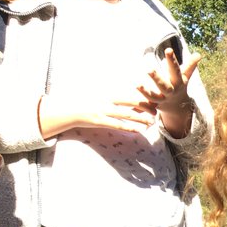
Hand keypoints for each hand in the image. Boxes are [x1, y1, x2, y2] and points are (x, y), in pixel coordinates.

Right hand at [38, 91, 156, 136]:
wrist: (69, 111)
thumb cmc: (88, 106)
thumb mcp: (102, 101)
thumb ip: (116, 103)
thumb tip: (130, 105)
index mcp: (109, 96)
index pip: (130, 96)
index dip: (143, 98)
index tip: (155, 102)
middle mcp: (108, 102)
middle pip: (131, 102)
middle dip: (146, 107)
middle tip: (157, 112)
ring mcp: (104, 111)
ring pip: (127, 114)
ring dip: (141, 119)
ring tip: (152, 123)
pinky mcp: (100, 121)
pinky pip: (118, 125)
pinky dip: (129, 127)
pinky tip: (139, 130)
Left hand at [140, 48, 201, 138]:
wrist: (178, 107)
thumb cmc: (178, 85)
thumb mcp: (185, 76)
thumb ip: (190, 65)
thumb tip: (198, 54)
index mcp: (178, 82)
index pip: (175, 70)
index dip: (172, 60)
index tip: (168, 50)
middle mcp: (170, 91)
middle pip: (164, 86)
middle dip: (157, 79)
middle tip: (149, 70)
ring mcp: (161, 99)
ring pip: (153, 97)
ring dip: (145, 92)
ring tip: (137, 85)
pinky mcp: (153, 105)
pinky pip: (146, 106)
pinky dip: (139, 107)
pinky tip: (131, 105)